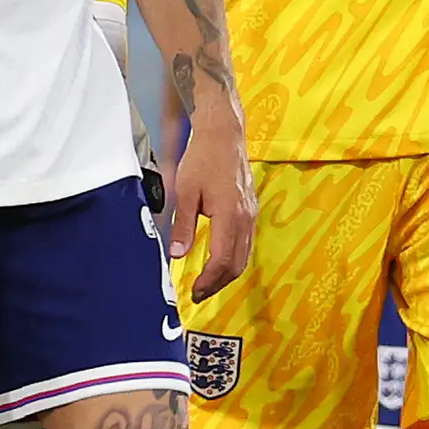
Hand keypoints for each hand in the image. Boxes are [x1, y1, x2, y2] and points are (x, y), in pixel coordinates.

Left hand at [167, 92, 255, 300]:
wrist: (224, 134)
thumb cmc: (204, 158)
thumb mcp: (185, 191)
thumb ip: (183, 226)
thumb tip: (177, 255)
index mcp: (230, 216)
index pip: (222, 260)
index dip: (208, 281)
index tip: (194, 292)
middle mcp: (245, 219)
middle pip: (237, 264)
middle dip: (218, 283)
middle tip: (198, 293)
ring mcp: (251, 215)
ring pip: (244, 255)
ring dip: (227, 273)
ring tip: (207, 282)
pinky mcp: (251, 210)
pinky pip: (247, 243)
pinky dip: (234, 258)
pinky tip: (219, 260)